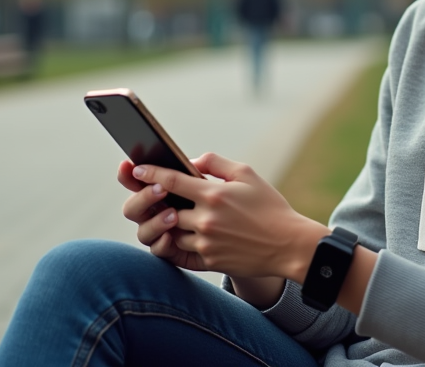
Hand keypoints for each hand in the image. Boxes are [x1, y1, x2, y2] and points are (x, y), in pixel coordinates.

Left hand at [128, 153, 328, 280]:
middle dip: (157, 202)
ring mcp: (206, 244)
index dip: (149, 173)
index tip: (136, 170)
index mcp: (214, 194)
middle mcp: (206, 220)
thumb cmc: (269, 206)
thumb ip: (215, 163)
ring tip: (174, 215)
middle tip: (153, 195)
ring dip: (169, 223)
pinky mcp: (209, 262)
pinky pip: (182, 252)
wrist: (288, 245)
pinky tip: (184, 234)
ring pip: (171, 232)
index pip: (170, 181)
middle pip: (165, 209)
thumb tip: (189, 162)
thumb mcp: (247, 174)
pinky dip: (179, 242)